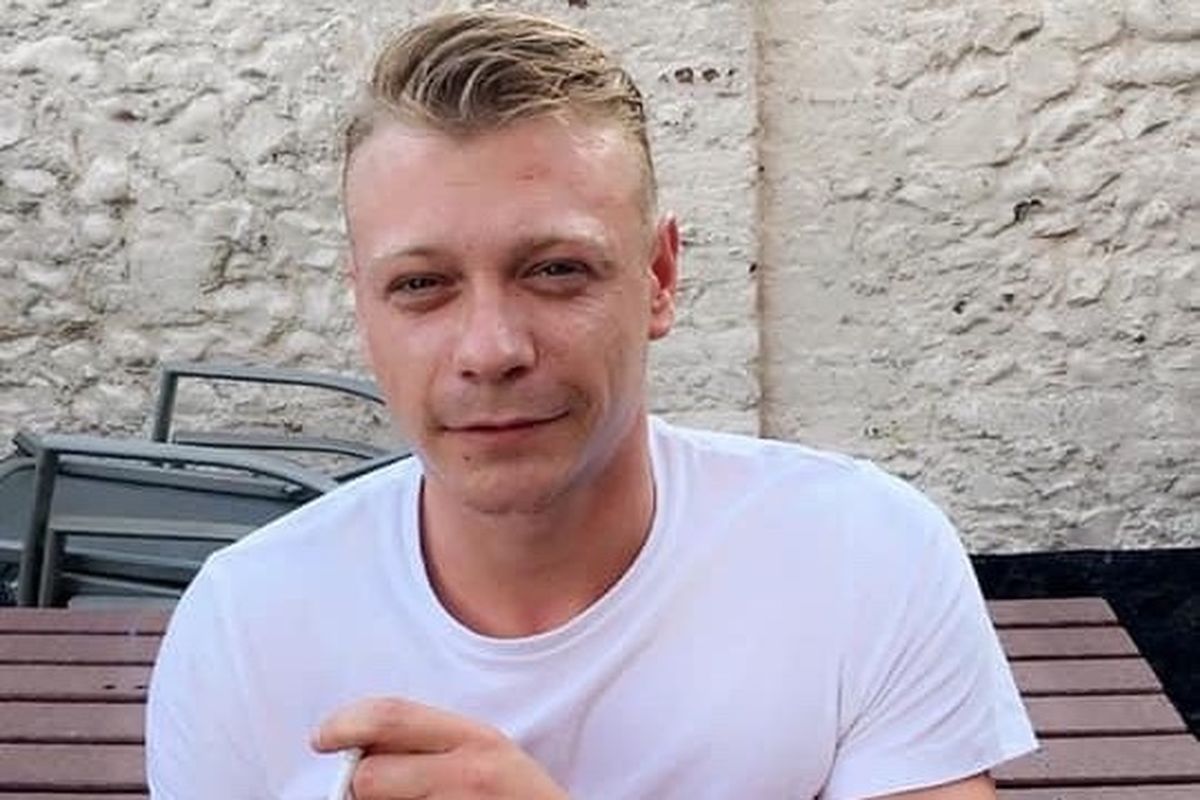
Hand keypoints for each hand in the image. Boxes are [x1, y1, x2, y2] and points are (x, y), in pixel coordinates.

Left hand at [312, 697, 568, 798]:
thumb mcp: (488, 756)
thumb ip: (434, 743)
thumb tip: (364, 742)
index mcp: (475, 739)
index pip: (391, 717)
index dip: (345, 723)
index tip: (322, 737)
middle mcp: (469, 773)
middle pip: (368, 775)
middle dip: (358, 786)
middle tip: (375, 793)